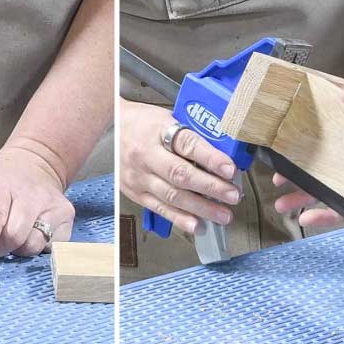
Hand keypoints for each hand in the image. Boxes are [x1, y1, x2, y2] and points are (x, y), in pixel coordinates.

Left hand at [0, 146, 74, 266]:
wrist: (35, 160)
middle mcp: (28, 194)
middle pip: (13, 237)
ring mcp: (50, 205)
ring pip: (33, 244)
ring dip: (18, 249)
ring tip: (10, 236)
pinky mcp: (65, 214)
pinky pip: (52, 245)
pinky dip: (39, 247)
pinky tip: (31, 235)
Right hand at [119, 99, 240, 235]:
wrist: (111, 126)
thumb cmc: (142, 122)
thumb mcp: (166, 118)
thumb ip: (190, 136)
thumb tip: (220, 156)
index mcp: (157, 131)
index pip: (188, 144)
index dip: (211, 158)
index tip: (229, 169)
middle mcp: (146, 155)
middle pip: (181, 175)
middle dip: (211, 188)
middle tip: (232, 196)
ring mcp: (139, 177)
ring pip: (173, 196)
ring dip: (201, 208)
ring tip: (222, 215)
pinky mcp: (136, 192)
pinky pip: (160, 209)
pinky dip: (180, 219)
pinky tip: (197, 225)